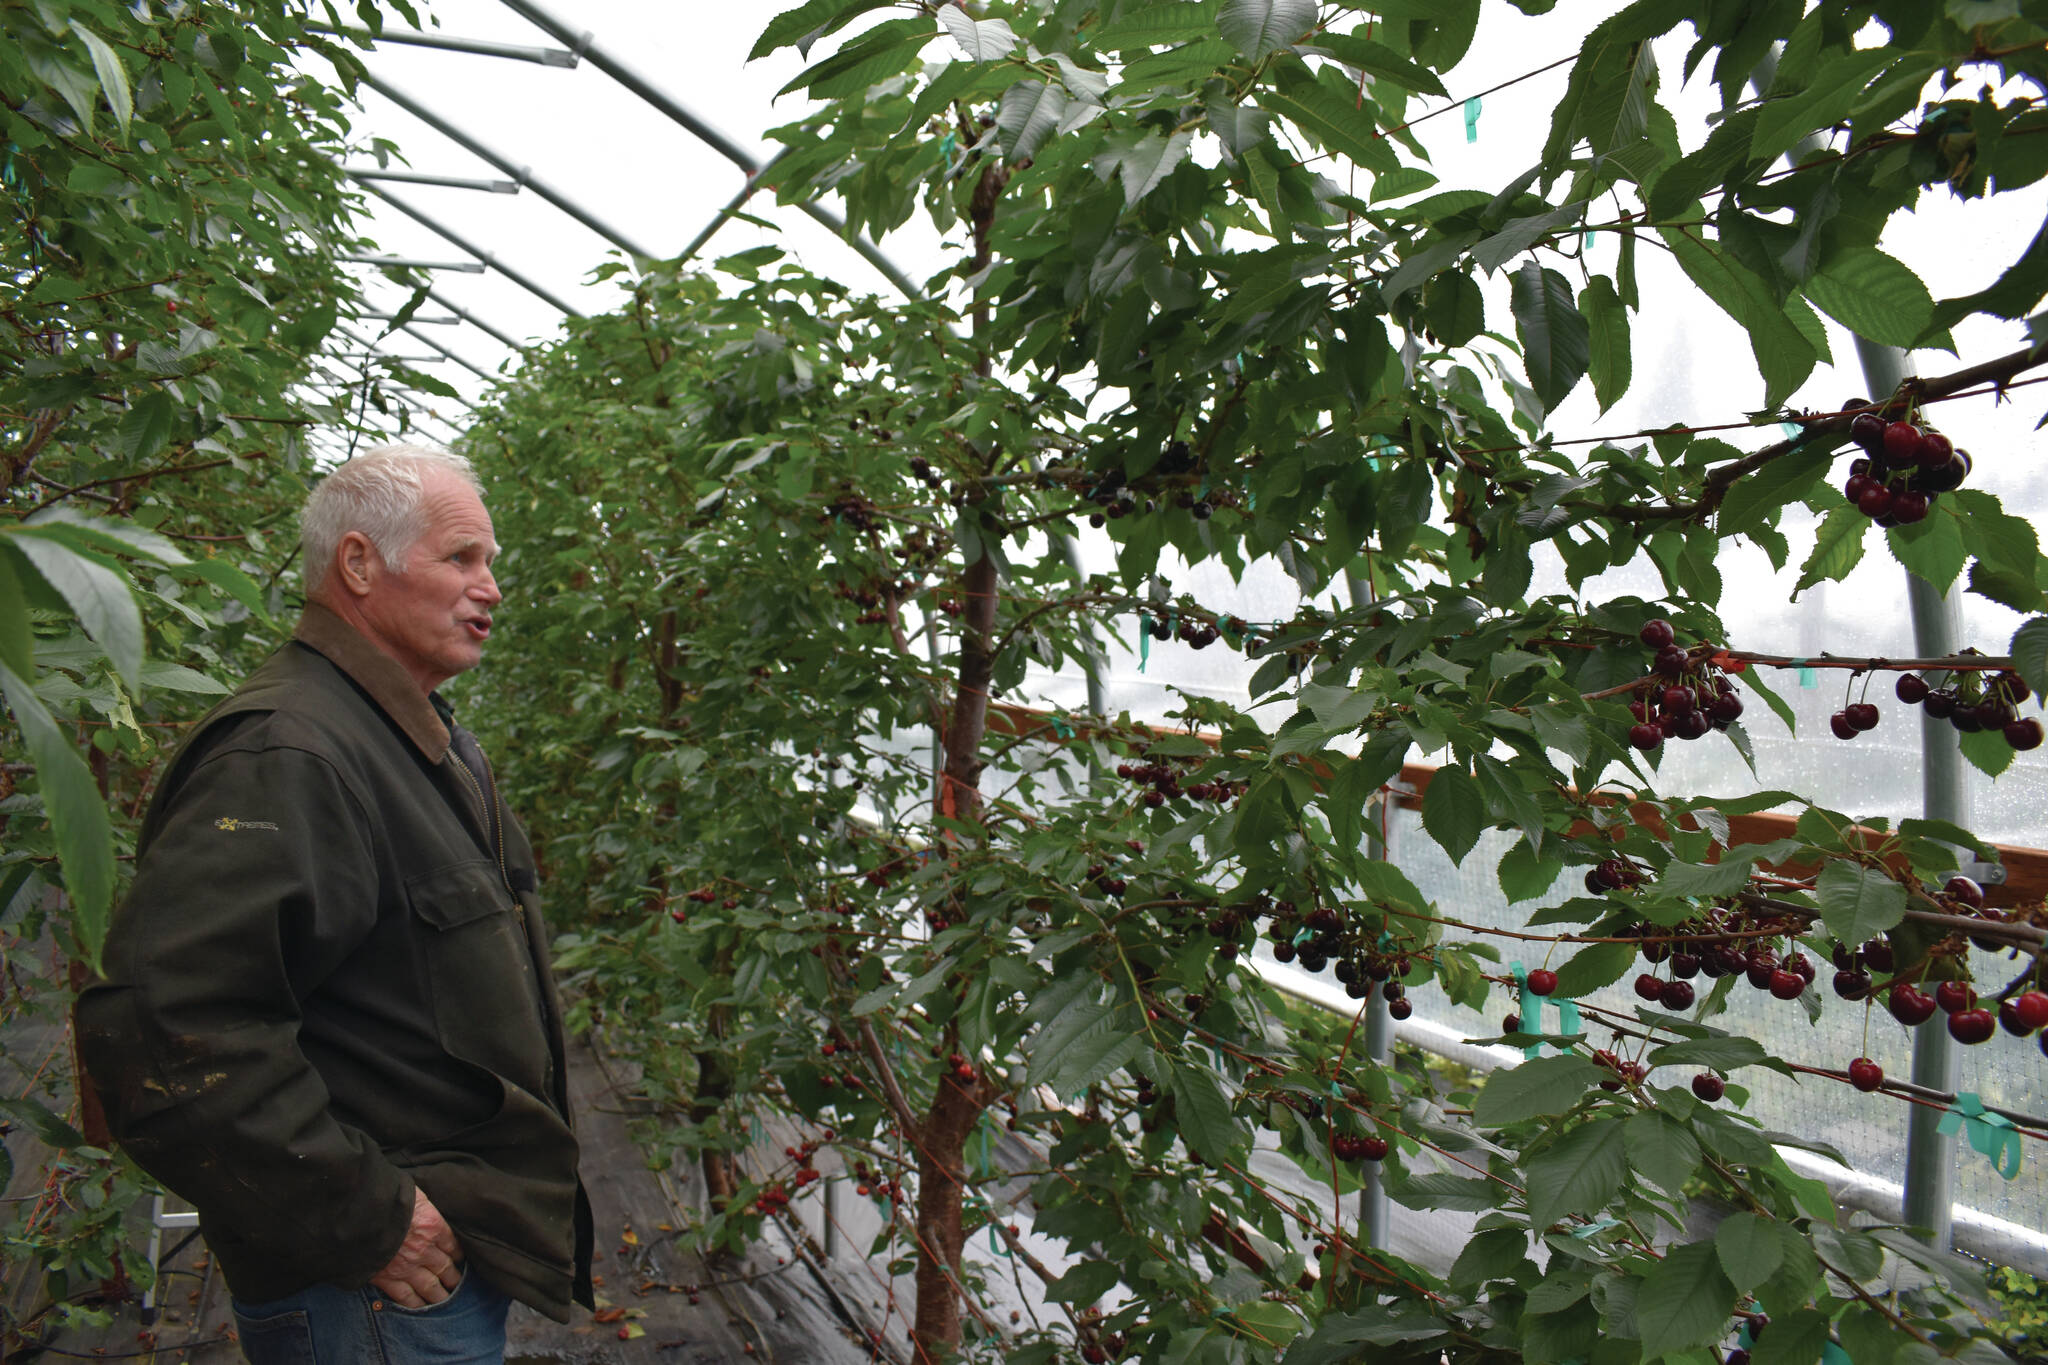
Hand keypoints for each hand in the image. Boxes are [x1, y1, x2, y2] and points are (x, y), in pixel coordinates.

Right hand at [369, 1187, 464, 1306]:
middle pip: (446, 1268)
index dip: (458, 1254)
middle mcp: (424, 1249)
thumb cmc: (385, 1198)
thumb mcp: (413, 1194)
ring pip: (430, 1286)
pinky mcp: (388, 1279)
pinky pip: (406, 1296)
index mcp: (433, 1226)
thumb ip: (423, 1206)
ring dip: (440, 1295)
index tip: (459, 1260)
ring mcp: (407, 1267)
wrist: (356, 1214)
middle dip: (453, 1278)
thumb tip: (426, 1210)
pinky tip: (421, 1307)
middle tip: (457, 1283)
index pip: (453, 1245)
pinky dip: (415, 1304)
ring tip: (445, 1299)